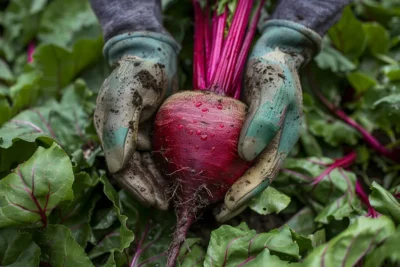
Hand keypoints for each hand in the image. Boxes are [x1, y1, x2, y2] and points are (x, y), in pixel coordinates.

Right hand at [94, 32, 179, 209]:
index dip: (138, 187)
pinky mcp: (155, 130)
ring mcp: (139, 134)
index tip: (155, 201)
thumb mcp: (125, 94)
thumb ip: (119, 127)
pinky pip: (159, 153)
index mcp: (110, 132)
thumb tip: (116, 165)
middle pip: (135, 171)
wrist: (154, 55)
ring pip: (147, 165)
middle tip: (168, 204)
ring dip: (158, 182)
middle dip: (150, 189)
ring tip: (173, 197)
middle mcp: (123, 137)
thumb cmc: (138, 72)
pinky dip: (167, 166)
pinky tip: (178, 175)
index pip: (122, 168)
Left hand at [215, 20, 320, 221]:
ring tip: (212, 205)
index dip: (246, 193)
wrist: (273, 53)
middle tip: (215, 216)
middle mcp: (274, 145)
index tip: (225, 207)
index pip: (265, 174)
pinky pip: (238, 157)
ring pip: (248, 172)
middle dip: (238, 201)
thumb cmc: (273, 68)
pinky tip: (209, 175)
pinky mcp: (250, 132)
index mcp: (284, 140)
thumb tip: (246, 154)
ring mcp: (264, 140)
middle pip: (257, 179)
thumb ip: (264, 119)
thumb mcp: (273, 88)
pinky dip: (225, 171)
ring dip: (232, 191)